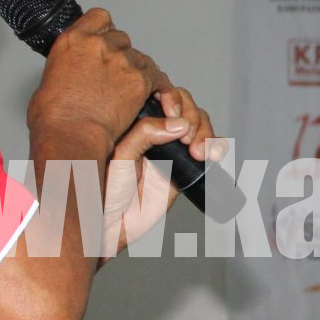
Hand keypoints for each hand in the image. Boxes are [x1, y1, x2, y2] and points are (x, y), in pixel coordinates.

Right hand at [27, 7, 163, 144]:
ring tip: (133, 90)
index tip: (107, 41)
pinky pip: (158, 77)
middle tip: (118, 75)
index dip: (106, 30)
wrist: (70, 133)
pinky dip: (159, 87)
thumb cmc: (53, 115)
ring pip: (141, 58)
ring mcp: (122, 61)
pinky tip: (158, 96)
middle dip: (121, 54)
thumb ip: (68, 63)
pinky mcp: (140, 80)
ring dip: (139, 71)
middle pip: (122, 39)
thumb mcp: (50, 76)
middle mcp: (99, 45)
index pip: (100, 17)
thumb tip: (73, 71)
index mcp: (74, 39)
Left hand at [103, 85, 222, 252]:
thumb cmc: (103, 191)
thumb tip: (179, 124)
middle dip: (193, 118)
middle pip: (185, 108)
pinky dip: (217, 146)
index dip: (173, 98)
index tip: (172, 111)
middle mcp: (154, 131)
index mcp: (134, 121)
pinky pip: (208, 149)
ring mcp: (171, 148)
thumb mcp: (120, 156)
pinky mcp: (185, 167)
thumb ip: (146, 135)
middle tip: (187, 139)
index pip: (161, 95)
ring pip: (199, 126)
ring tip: (198, 152)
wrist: (111, 224)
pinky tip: (213, 154)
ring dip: (206, 133)